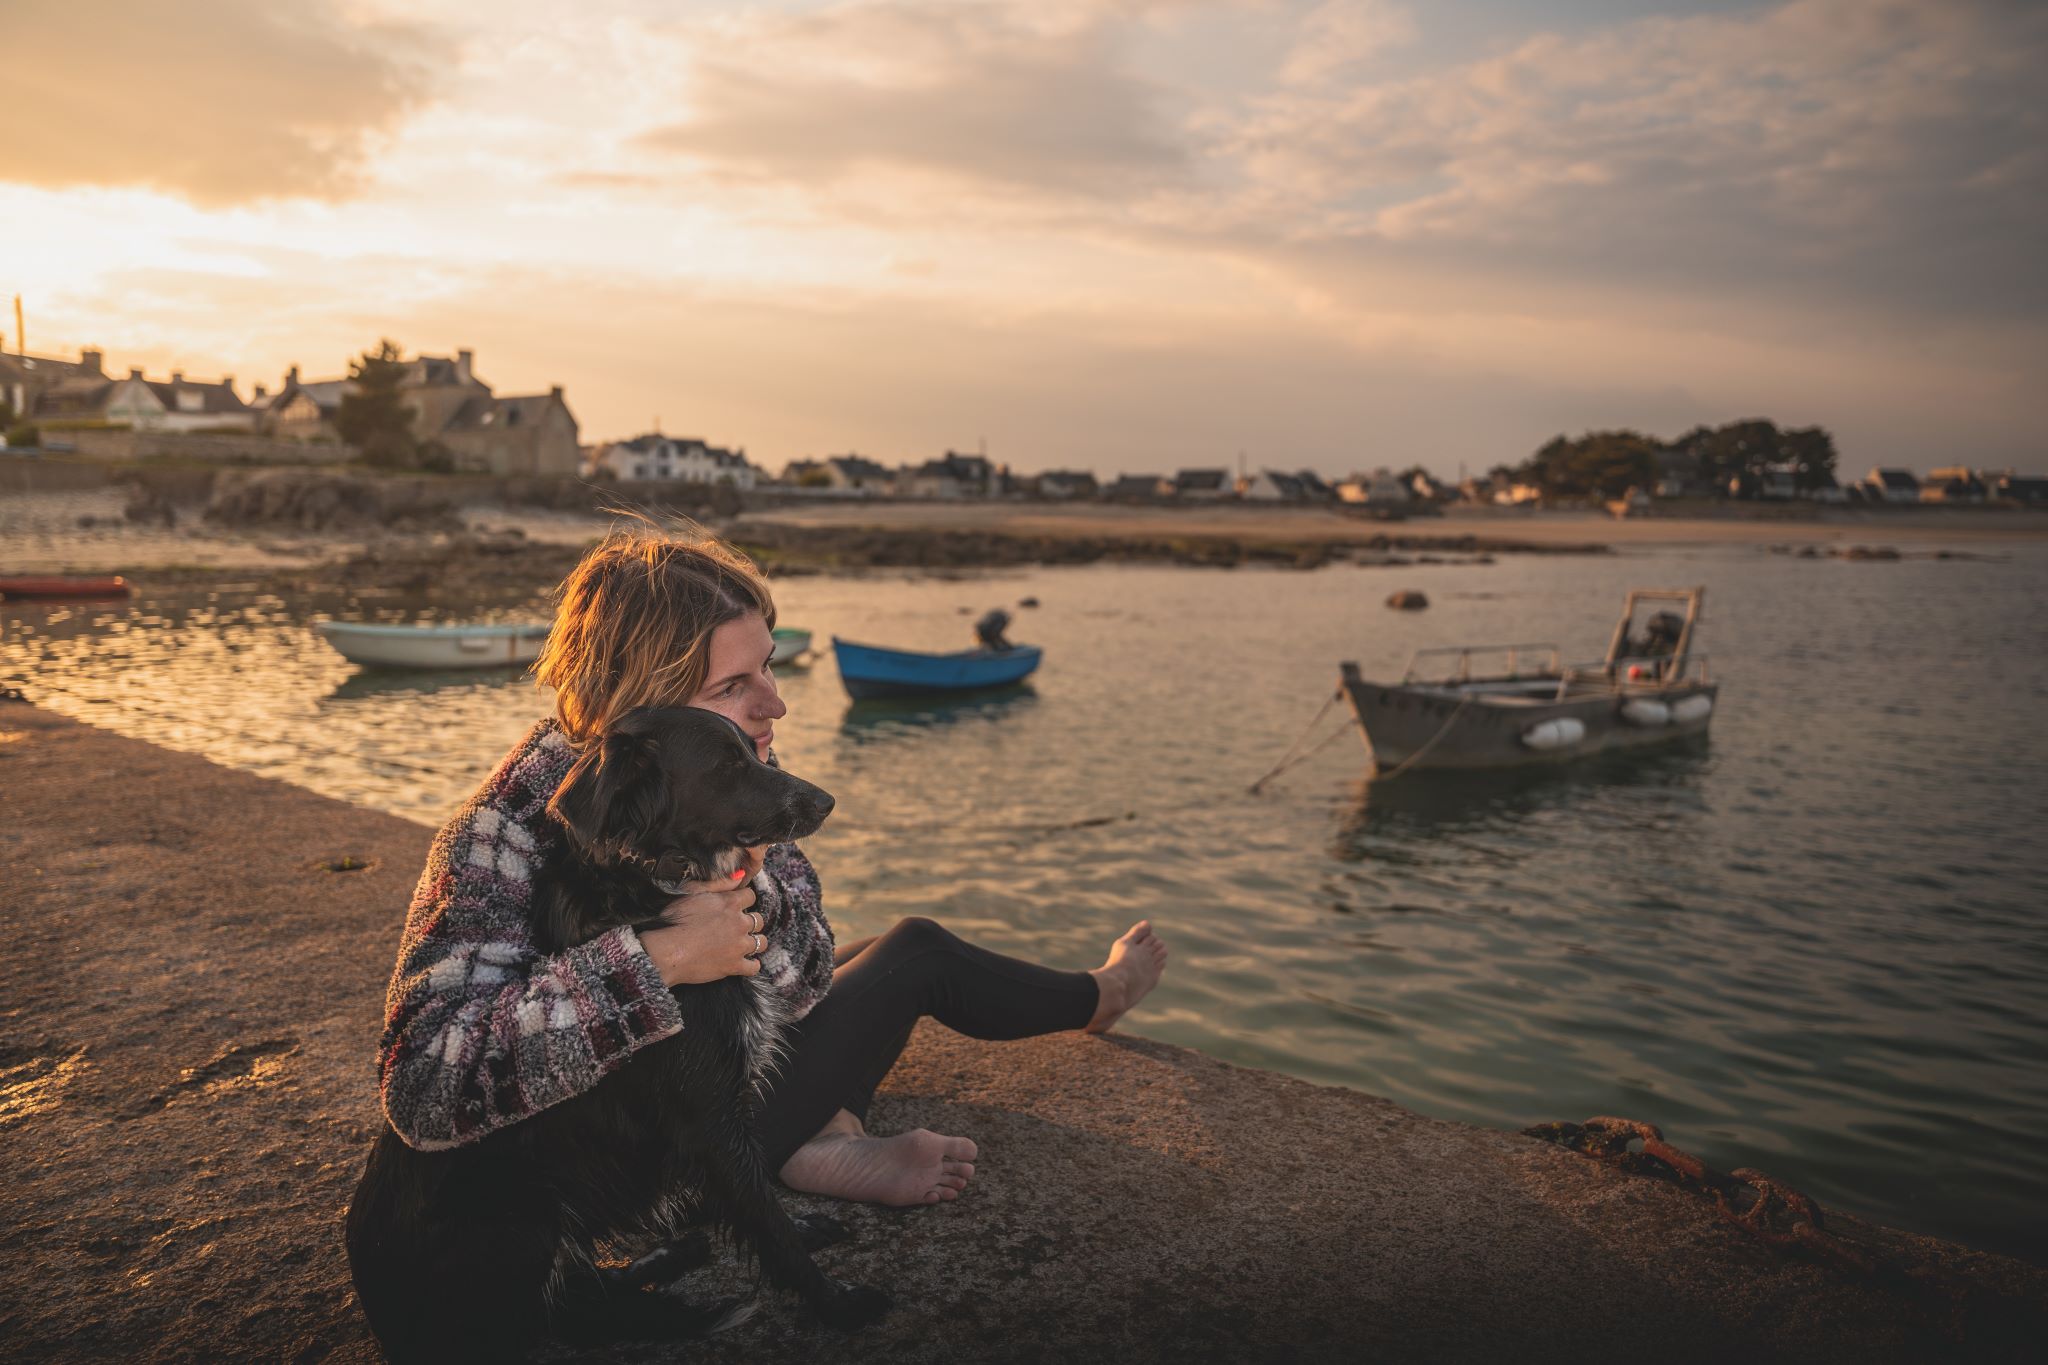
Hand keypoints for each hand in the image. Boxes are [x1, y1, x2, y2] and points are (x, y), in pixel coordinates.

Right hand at [639, 849, 770, 986]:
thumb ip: (719, 883)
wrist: (666, 952)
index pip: (751, 896)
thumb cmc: (674, 920)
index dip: (743, 900)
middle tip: (736, 926)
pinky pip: (754, 967)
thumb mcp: (692, 891)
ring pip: (761, 942)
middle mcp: (739, 923)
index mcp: (730, 903)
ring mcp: (739, 946)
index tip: (735, 906)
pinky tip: (746, 963)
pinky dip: (752, 965)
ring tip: (742, 944)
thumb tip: (741, 876)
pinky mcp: (734, 966)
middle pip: (759, 920)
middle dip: (750, 921)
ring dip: (753, 942)